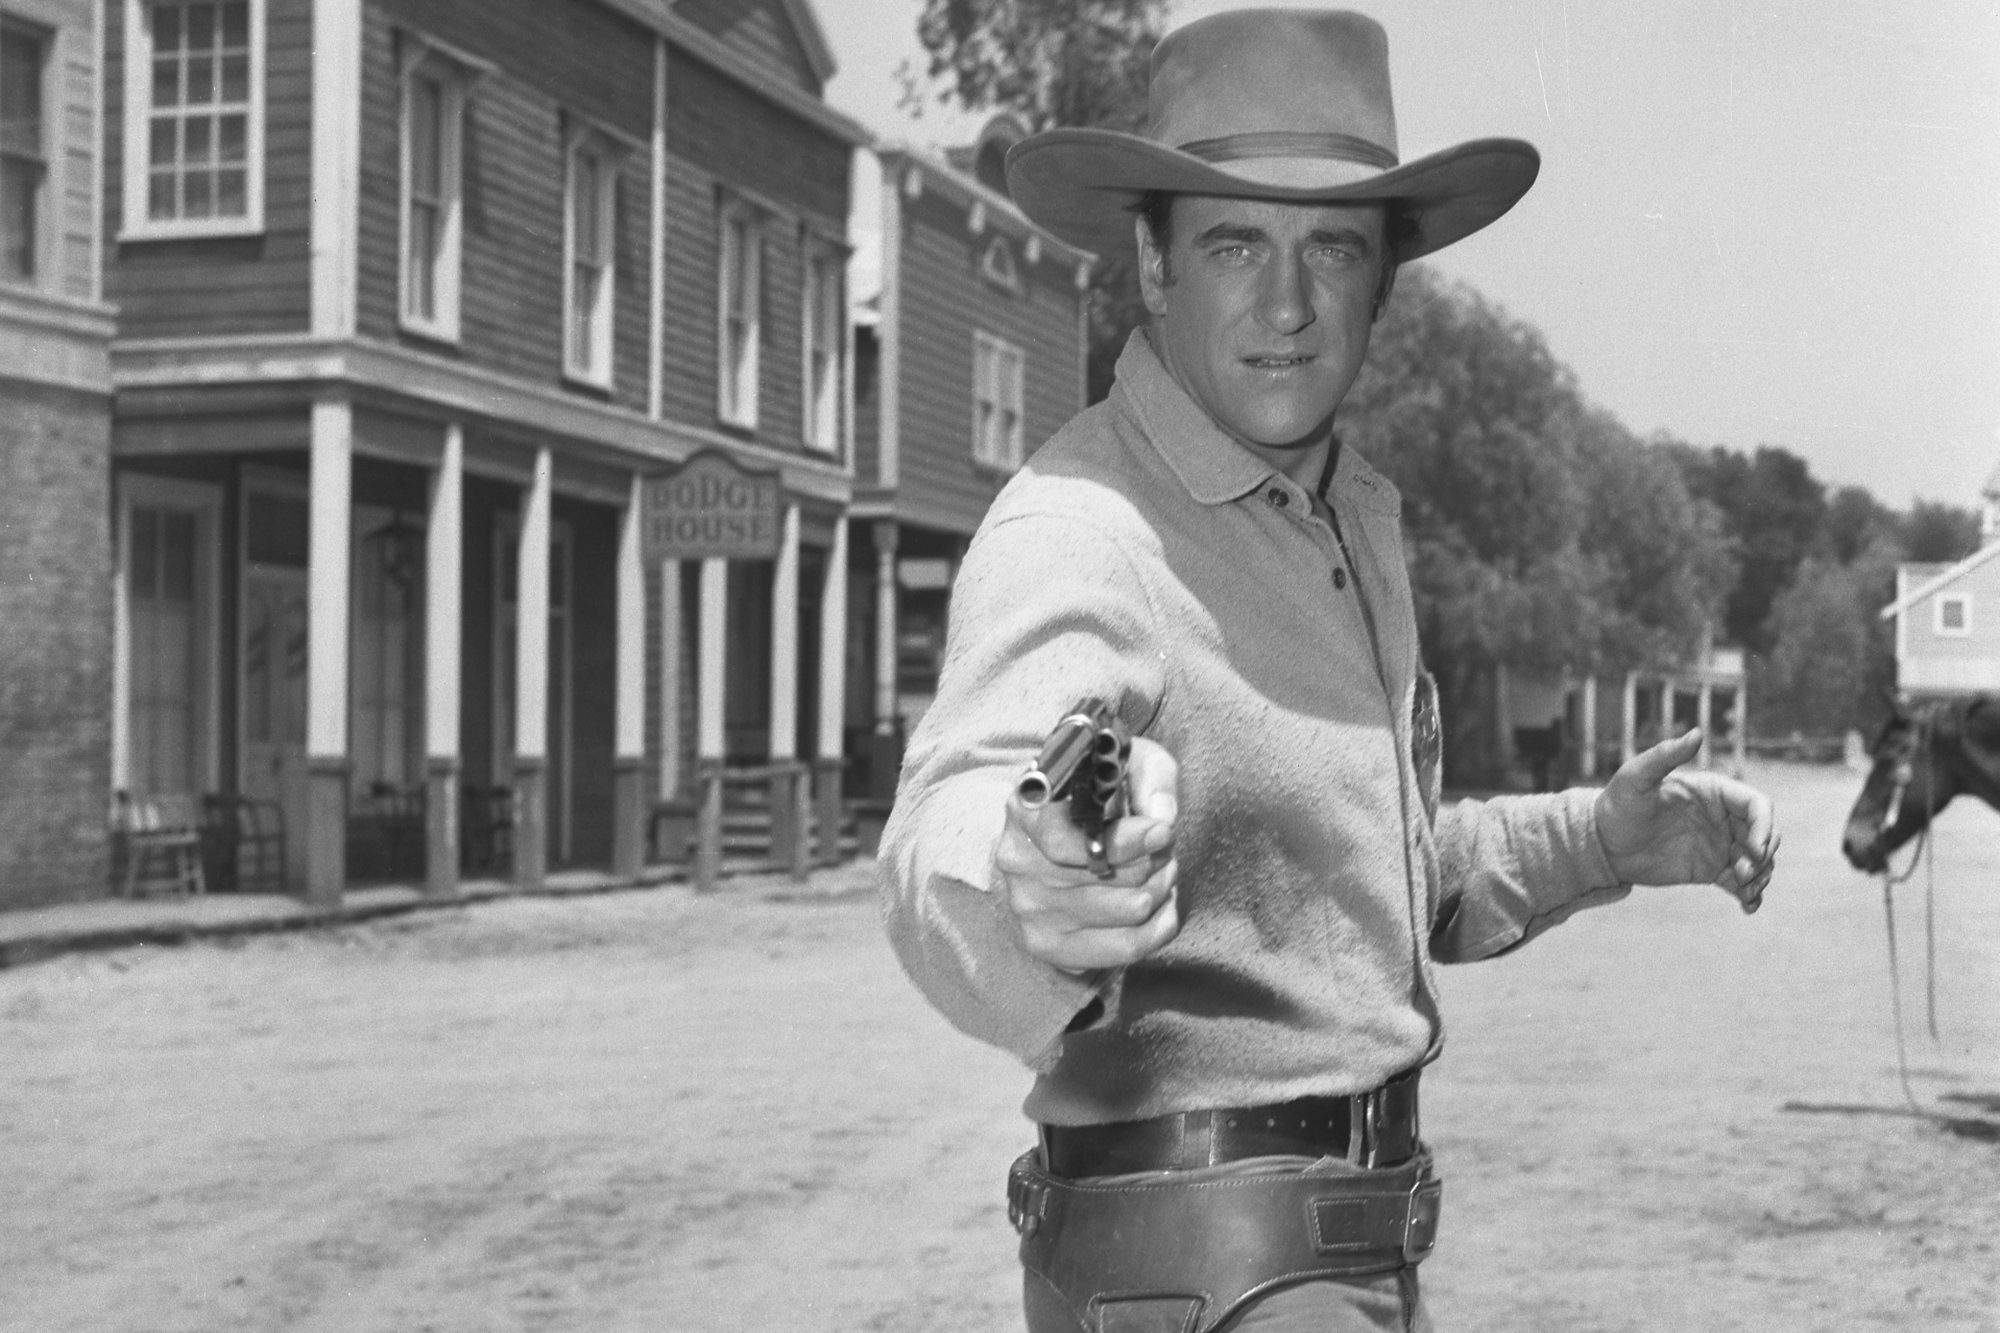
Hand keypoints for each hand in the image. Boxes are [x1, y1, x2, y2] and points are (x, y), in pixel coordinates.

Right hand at [996, 736, 1180, 972]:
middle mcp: (1017, 861)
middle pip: (1110, 875)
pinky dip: (1160, 924)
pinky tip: (1160, 904)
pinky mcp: (1049, 946)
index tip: (1162, 831)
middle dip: (1154, 858)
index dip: (1124, 841)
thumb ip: (1151, 777)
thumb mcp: (1124, 765)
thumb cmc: (1094, 799)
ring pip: (1130, 908)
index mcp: (1025, 808)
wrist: (1054, 844)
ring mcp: (1029, 909)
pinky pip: (1129, 946)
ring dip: (1162, 886)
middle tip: (1163, 846)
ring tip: (1161, 870)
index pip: (1065, 841)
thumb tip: (1163, 818)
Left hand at [1594, 729, 1778, 912]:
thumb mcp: (1635, 778)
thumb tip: (1697, 732)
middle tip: (1741, 872)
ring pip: (1759, 860)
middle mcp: (1723, 816)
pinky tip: (1748, 907)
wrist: (1602, 843)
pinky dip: (1751, 894)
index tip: (1755, 849)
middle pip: (1765, 834)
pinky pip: (1742, 882)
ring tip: (1743, 889)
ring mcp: (1720, 843)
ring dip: (1760, 876)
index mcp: (1714, 791)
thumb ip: (1664, 755)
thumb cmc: (1617, 805)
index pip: (1757, 805)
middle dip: (1763, 855)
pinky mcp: (1712, 868)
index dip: (1765, 826)